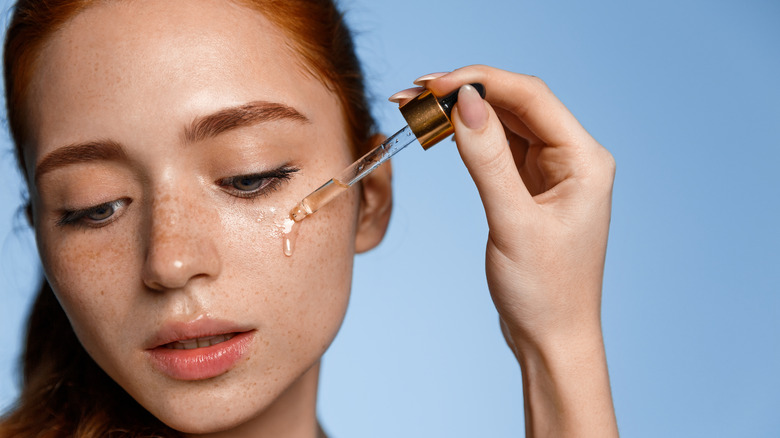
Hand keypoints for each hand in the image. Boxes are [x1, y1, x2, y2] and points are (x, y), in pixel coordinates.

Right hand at [391, 65, 617, 436]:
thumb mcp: (513, 222)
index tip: (433, 85)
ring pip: (503, 123)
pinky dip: (468, 137)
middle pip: (515, 104)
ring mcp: (551, 172)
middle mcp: (572, 158)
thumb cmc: (545, 290)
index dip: (480, 81)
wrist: (551, 338)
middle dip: (465, 93)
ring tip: (418, 107)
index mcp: (584, 159)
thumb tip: (464, 102)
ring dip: (463, 112)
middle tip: (414, 93)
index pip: (530, 97)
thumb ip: (487, 160)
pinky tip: (441, 130)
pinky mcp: (530, 187)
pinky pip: (497, 148)